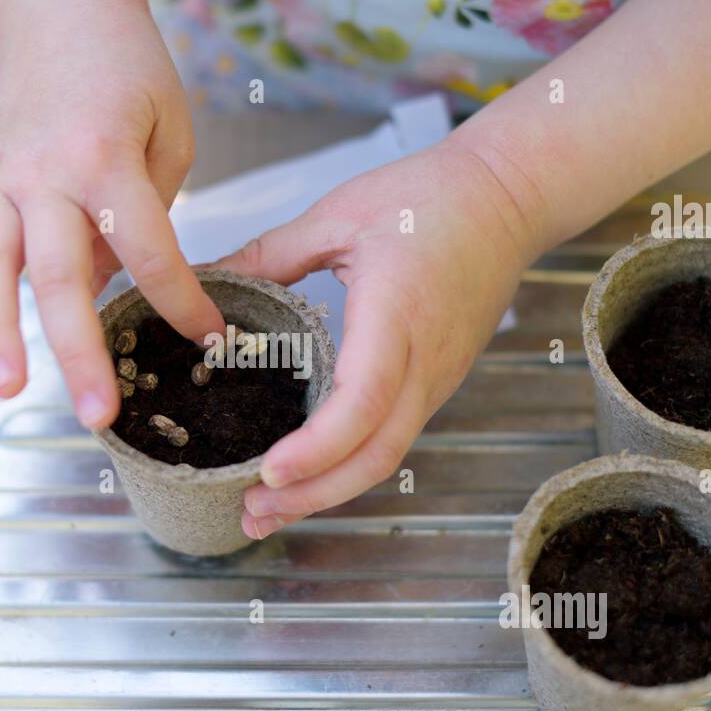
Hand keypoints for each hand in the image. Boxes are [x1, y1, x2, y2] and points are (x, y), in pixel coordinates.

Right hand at [0, 0, 223, 426]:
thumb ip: (148, 215)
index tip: (207, 339)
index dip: (179, 302)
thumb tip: (118, 287)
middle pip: (59, 276)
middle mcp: (43, 174)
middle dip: (79, 350)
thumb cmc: (129, 73)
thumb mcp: (169, 135)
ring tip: (6, 389)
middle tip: (97, 412)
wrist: (62, 13)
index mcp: (105, 158)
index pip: (148, 251)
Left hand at [210, 140, 534, 538]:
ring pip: (386, 455)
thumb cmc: (430, 197)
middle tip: (252, 513)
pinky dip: (348, 465)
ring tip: (268, 508)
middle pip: (376, 454)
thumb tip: (202, 280)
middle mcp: (424, 360)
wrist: (508, 198)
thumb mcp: (339, 213)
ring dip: (328, 490)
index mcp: (397, 314)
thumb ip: (270, 254)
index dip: (317, 447)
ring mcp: (437, 377)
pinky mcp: (437, 381)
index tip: (270, 472)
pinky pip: (393, 436)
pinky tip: (309, 472)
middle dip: (313, 495)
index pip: (363, 401)